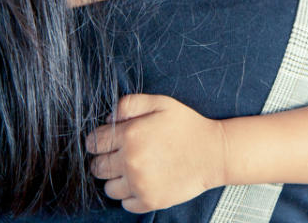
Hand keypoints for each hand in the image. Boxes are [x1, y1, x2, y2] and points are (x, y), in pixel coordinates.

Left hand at [86, 94, 227, 212]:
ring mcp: (139, 183)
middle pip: (97, 167)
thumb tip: (108, 118)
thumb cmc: (188, 126)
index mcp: (130, 134)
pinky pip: (125, 203)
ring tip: (136, 170)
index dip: (99, 141)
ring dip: (117, 180)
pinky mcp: (149, 201)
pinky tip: (146, 181)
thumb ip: (130, 104)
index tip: (109, 142)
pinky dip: (131, 195)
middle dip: (106, 161)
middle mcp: (130, 161)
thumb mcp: (161, 103)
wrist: (215, 153)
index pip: (93, 143)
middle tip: (125, 156)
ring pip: (109, 188)